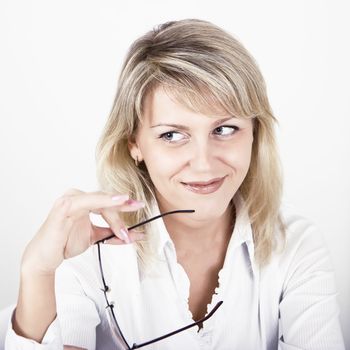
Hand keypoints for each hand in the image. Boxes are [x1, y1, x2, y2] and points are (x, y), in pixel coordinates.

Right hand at [20, 188, 144, 273]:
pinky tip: (115, 201)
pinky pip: (86, 201)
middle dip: (123, 207)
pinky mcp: (64, 206)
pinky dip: (102, 201)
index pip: (108, 202)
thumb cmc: (65, 243)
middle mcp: (78, 198)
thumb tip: (133, 235)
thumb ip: (111, 234)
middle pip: (106, 201)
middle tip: (138, 207)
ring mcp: (70, 200)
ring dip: (114, 214)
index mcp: (85, 202)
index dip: (124, 205)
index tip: (138, 206)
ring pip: (99, 201)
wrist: (45, 258)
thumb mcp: (95, 237)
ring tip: (127, 222)